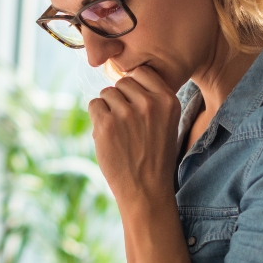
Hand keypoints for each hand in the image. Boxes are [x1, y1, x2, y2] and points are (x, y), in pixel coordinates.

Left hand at [89, 65, 181, 209]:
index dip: (134, 87)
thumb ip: (152, 99)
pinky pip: (94, 105)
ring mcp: (127, 113)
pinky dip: (97, 119)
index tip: (135, 104)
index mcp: (168, 100)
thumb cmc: (154, 156)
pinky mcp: (106, 124)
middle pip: (122, 82)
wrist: (146, 189)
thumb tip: (125, 76)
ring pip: (107, 93)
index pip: (142, 72)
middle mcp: (149, 103)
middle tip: (126, 124)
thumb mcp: (166, 123)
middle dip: (120, 98)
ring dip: (108, 109)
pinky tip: (108, 136)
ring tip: (119, 132)